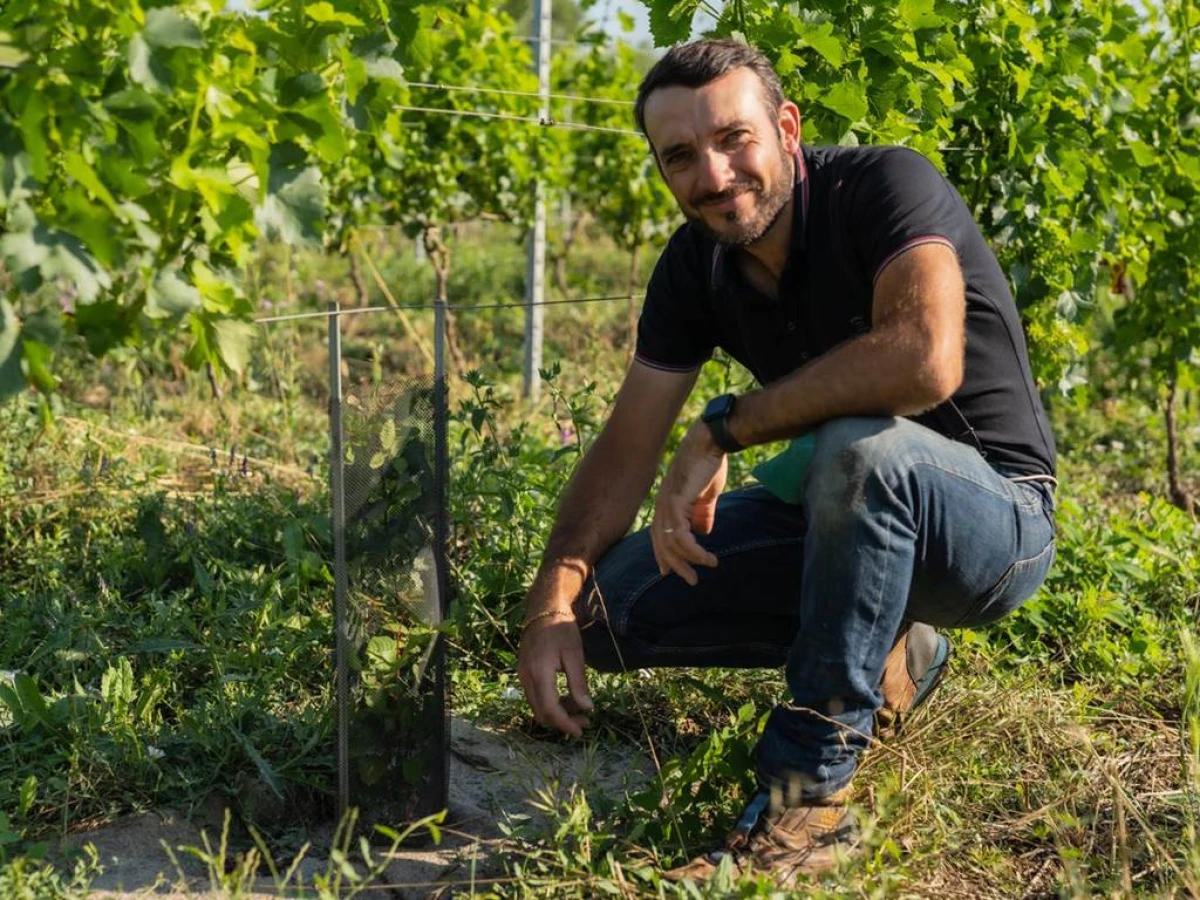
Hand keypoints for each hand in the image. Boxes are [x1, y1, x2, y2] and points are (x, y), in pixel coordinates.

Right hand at [517, 615, 592, 737]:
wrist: (543, 609)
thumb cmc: (561, 627)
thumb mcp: (575, 653)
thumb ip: (578, 682)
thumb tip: (586, 708)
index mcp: (539, 673)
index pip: (550, 709)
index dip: (565, 724)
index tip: (580, 730)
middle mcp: (526, 677)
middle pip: (541, 712)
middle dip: (562, 721)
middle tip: (584, 721)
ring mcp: (522, 675)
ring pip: (537, 706)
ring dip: (556, 713)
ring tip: (579, 710)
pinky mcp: (524, 672)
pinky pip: (535, 696)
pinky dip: (550, 702)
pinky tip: (566, 698)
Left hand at [651, 423, 726, 584]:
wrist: (711, 443)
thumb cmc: (709, 464)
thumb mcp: (706, 495)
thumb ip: (703, 513)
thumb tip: (704, 532)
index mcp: (667, 503)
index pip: (658, 534)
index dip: (663, 554)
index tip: (669, 572)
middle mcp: (662, 505)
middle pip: (661, 543)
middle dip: (675, 565)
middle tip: (690, 580)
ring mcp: (667, 504)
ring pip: (671, 543)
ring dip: (689, 560)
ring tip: (708, 566)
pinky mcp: (676, 502)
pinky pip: (681, 535)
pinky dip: (694, 550)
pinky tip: (707, 556)